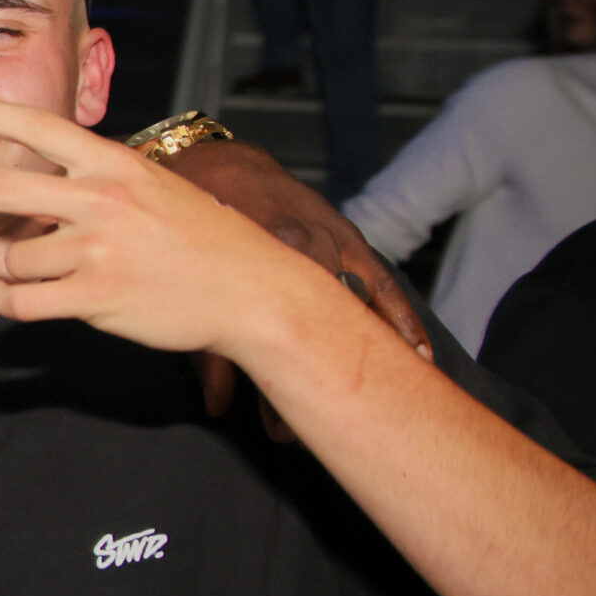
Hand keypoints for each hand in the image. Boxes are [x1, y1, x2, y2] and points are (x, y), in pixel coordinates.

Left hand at [0, 98, 374, 363]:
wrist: (251, 290)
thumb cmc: (203, 239)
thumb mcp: (154, 187)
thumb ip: (100, 179)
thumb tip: (49, 181)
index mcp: (114, 163)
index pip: (38, 127)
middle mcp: (101, 198)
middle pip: (1, 185)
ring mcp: (98, 247)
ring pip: (13, 255)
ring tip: (1, 271)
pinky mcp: (96, 294)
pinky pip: (22, 299)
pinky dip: (1, 298)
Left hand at [164, 135, 428, 421]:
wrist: (218, 162)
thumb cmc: (187, 222)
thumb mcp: (179, 275)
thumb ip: (201, 343)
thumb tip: (217, 407)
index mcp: (244, 255)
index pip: (258, 335)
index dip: (268, 388)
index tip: (276, 430)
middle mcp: (294, 248)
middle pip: (306, 329)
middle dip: (306, 385)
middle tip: (300, 433)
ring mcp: (326, 241)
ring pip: (347, 311)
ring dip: (357, 361)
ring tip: (368, 410)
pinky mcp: (348, 237)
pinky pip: (381, 282)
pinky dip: (399, 318)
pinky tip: (417, 357)